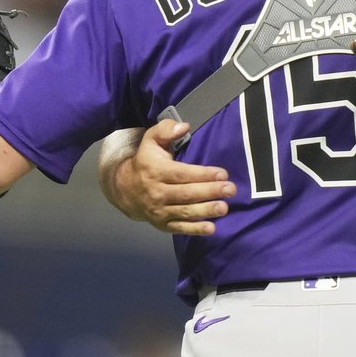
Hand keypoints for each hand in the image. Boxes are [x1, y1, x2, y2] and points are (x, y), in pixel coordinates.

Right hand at [103, 120, 234, 235]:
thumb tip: (184, 127)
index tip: (223, 173)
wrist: (125, 189)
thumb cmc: (146, 161)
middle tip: (231, 189)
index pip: (182, 174)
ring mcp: (159, 211)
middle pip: (186, 194)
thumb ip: (165, 130)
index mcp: (156, 171)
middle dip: (210, 192)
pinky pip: (179, 228)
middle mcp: (157, 192)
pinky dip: (195, 230)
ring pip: (185, 212)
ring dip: (206, 211)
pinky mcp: (162, 224)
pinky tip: (211, 228)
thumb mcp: (150, 140)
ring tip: (224, 208)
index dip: (203, 174)